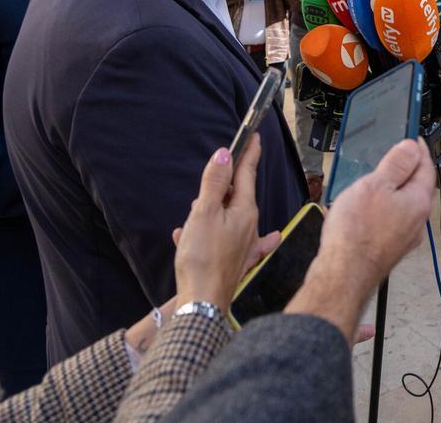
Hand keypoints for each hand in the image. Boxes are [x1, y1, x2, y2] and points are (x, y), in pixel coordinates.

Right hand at [172, 135, 266, 313]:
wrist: (202, 304)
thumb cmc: (202, 259)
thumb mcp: (203, 213)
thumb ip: (214, 183)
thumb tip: (224, 154)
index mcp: (245, 211)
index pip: (248, 174)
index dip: (249, 153)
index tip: (254, 136)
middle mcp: (250, 226)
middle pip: (237, 195)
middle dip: (222, 185)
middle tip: (209, 181)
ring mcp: (243, 244)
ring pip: (227, 216)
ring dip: (209, 211)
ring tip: (191, 217)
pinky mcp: (232, 261)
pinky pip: (220, 239)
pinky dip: (204, 233)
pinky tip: (186, 235)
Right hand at [287, 139, 434, 338]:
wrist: (343, 275)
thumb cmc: (357, 230)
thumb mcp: (376, 185)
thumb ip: (396, 165)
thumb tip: (412, 148)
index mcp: (419, 202)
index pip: (427, 168)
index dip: (419, 150)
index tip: (412, 137)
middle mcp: (417, 222)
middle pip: (417, 188)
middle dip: (406, 171)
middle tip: (392, 155)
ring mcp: (404, 239)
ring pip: (403, 207)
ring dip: (392, 191)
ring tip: (375, 180)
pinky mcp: (388, 250)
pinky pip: (390, 222)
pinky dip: (382, 210)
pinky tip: (365, 209)